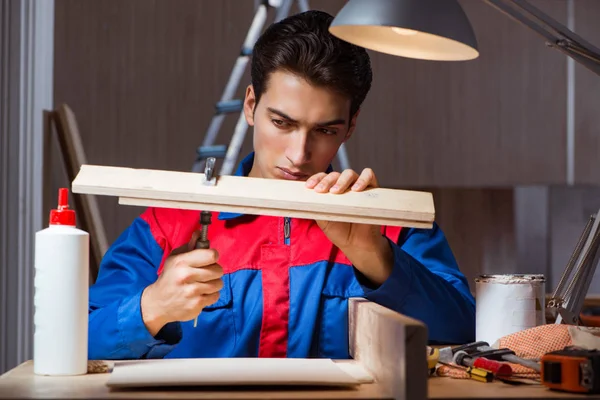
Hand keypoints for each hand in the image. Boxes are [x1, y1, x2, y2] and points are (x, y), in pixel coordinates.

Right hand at [141, 234, 223, 335]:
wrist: (157, 303)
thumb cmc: (169, 278)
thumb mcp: (174, 259)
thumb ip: (189, 246)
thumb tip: (200, 233)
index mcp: (182, 262)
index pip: (211, 255)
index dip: (213, 256)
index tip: (210, 259)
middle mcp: (187, 276)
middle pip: (218, 270)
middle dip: (215, 271)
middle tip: (206, 273)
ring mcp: (192, 292)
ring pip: (219, 283)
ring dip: (214, 283)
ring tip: (203, 284)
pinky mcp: (196, 305)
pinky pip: (215, 296)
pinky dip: (211, 295)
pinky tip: (201, 294)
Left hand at [305, 168, 392, 284]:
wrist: (356, 244)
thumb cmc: (339, 231)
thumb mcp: (322, 219)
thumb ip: (315, 206)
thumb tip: (303, 197)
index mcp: (330, 190)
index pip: (322, 178)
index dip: (315, 179)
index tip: (309, 187)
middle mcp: (344, 186)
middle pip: (335, 175)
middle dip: (326, 181)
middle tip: (321, 191)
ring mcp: (358, 186)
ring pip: (350, 173)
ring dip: (341, 180)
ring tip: (336, 192)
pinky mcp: (372, 190)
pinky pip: (369, 175)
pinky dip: (362, 179)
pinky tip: (356, 189)